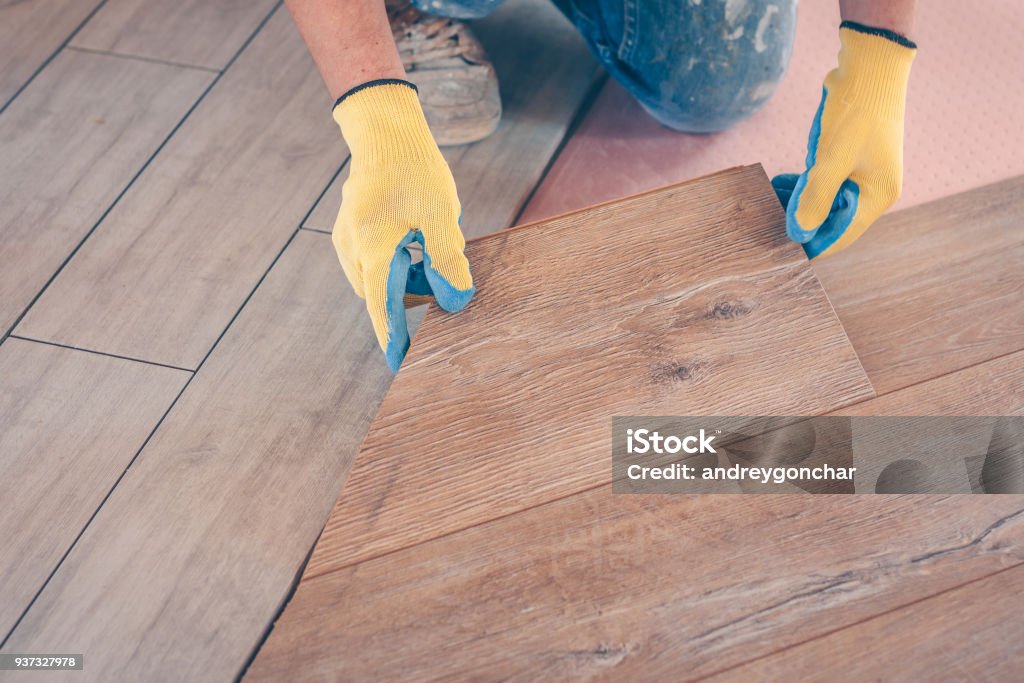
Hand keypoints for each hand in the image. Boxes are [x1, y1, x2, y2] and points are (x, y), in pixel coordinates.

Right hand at [332, 80, 473, 370]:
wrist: (384, 130)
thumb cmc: (415, 168)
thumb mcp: (442, 215)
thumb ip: (448, 260)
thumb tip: (457, 301)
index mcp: (372, 246)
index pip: (382, 305)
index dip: (393, 336)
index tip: (399, 364)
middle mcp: (352, 247)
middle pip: (383, 294)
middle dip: (412, 300)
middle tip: (444, 289)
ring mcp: (348, 239)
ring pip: (380, 279)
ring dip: (408, 280)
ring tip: (433, 255)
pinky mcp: (352, 232)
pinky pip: (376, 263)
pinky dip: (399, 265)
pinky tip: (419, 244)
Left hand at [773, 22, 915, 258]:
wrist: (869, 68)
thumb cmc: (854, 113)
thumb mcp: (830, 160)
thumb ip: (814, 198)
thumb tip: (799, 234)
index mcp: (877, 195)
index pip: (840, 235)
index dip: (811, 244)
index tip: (780, 252)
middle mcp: (873, 189)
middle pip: (832, 219)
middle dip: (801, 220)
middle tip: (767, 221)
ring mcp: (863, 173)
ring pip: (825, 201)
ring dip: (798, 201)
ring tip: (769, 199)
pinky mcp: (850, 159)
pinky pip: (824, 182)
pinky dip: (803, 184)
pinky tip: (780, 181)